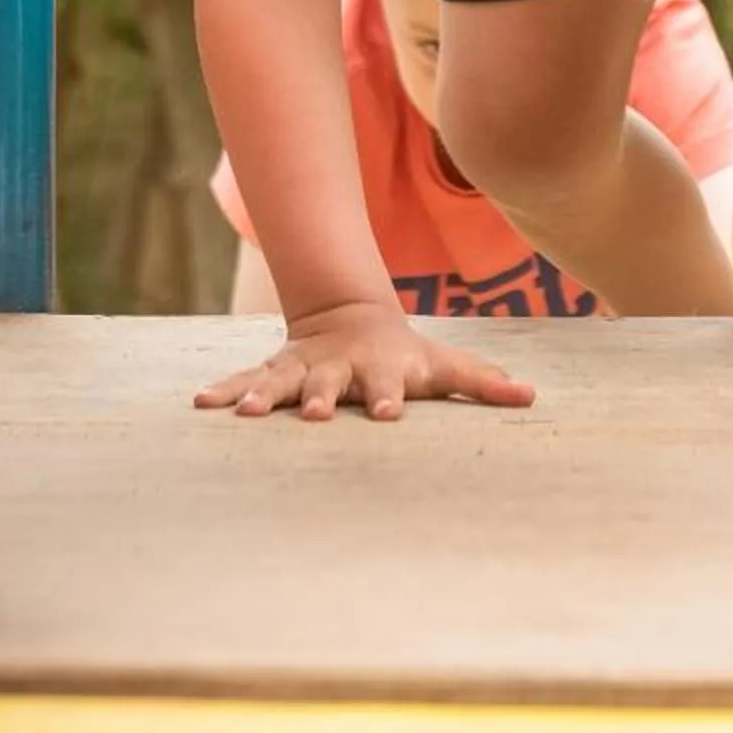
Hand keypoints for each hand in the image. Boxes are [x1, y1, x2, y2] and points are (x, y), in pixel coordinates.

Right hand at [192, 299, 537, 421]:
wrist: (350, 317)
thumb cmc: (405, 356)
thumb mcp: (444, 364)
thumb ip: (483, 381)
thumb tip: (531, 397)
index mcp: (380, 370)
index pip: (388, 386)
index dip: (389, 399)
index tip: (389, 414)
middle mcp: (338, 369)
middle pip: (330, 385)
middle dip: (322, 399)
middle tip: (317, 415)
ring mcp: (303, 369)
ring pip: (282, 382)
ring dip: (265, 397)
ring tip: (249, 415)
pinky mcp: (275, 372)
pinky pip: (244, 381)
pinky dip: (224, 391)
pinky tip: (200, 404)